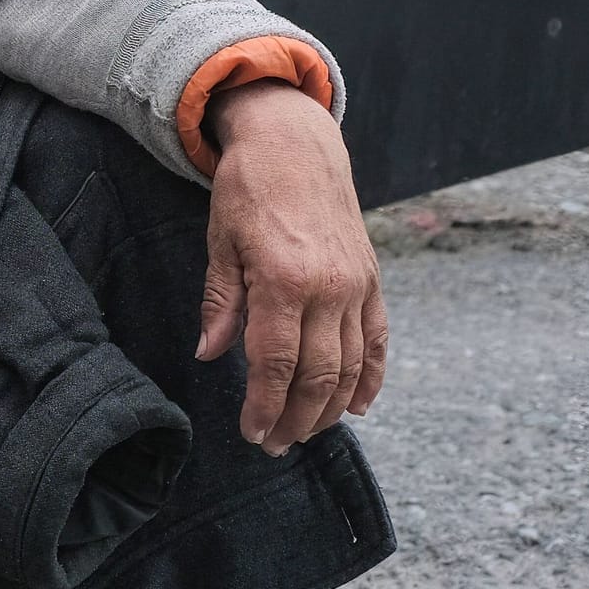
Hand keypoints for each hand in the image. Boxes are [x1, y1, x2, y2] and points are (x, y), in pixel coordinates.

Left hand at [196, 80, 388, 455]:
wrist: (295, 143)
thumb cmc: (248, 189)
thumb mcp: (221, 241)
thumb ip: (220, 303)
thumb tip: (210, 355)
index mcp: (283, 279)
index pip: (275, 362)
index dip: (265, 405)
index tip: (252, 433)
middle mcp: (328, 288)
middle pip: (318, 375)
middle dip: (297, 419)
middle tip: (276, 445)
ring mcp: (356, 285)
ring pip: (351, 365)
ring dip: (331, 408)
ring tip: (306, 432)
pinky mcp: (371, 279)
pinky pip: (378, 339)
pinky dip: (372, 377)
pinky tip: (359, 406)